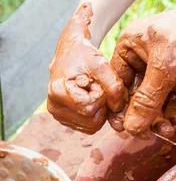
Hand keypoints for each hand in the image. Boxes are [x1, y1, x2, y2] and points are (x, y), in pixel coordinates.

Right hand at [48, 3, 125, 133]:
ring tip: (93, 91)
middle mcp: (54, 107)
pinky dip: (96, 114)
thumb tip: (117, 109)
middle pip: (92, 120)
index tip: (96, 81)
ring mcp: (59, 116)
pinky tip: (91, 98)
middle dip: (101, 104)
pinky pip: (90, 126)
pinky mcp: (66, 120)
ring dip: (100, 109)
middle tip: (96, 86)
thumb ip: (113, 86)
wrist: (72, 54)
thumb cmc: (85, 56)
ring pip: (93, 126)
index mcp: (58, 92)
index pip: (89, 108)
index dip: (101, 96)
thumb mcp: (102, 64)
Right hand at [109, 0, 175, 137]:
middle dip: (141, 116)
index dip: (117, 105)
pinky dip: (175, 114)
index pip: (116, 80)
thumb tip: (130, 128)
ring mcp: (166, 72)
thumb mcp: (164, 68)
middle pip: (134, 96)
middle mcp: (146, 59)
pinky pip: (173, 104)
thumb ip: (146, 100)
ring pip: (154, 104)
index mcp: (132, 46)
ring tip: (168, 129)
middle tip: (147, 134)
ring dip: (159, 119)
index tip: (121, 127)